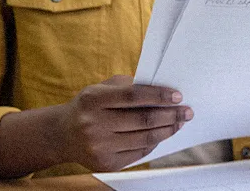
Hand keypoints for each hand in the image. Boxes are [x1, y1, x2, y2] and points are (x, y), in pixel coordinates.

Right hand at [58, 75, 192, 171]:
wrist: (62, 134)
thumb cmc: (89, 106)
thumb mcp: (101, 88)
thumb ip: (128, 86)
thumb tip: (162, 91)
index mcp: (93, 99)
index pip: (133, 96)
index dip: (158, 95)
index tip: (178, 95)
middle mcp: (94, 124)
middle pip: (142, 120)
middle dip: (170, 115)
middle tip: (187, 111)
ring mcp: (99, 147)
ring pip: (144, 139)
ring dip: (167, 130)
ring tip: (179, 123)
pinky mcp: (105, 164)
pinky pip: (138, 153)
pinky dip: (154, 143)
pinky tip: (162, 134)